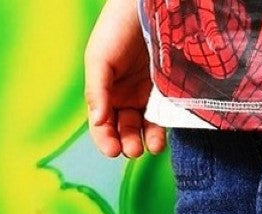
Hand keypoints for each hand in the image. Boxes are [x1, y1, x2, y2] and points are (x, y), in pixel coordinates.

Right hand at [85, 0, 166, 157]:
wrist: (144, 9)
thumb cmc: (115, 29)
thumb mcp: (98, 59)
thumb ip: (96, 91)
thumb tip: (96, 121)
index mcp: (104, 92)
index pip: (102, 124)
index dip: (104, 139)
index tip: (112, 150)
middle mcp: (123, 98)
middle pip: (122, 130)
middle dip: (126, 142)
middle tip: (132, 149)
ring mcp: (145, 97)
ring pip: (142, 127)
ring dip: (144, 141)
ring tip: (148, 147)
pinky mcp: (165, 94)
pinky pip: (162, 118)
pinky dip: (160, 131)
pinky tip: (159, 140)